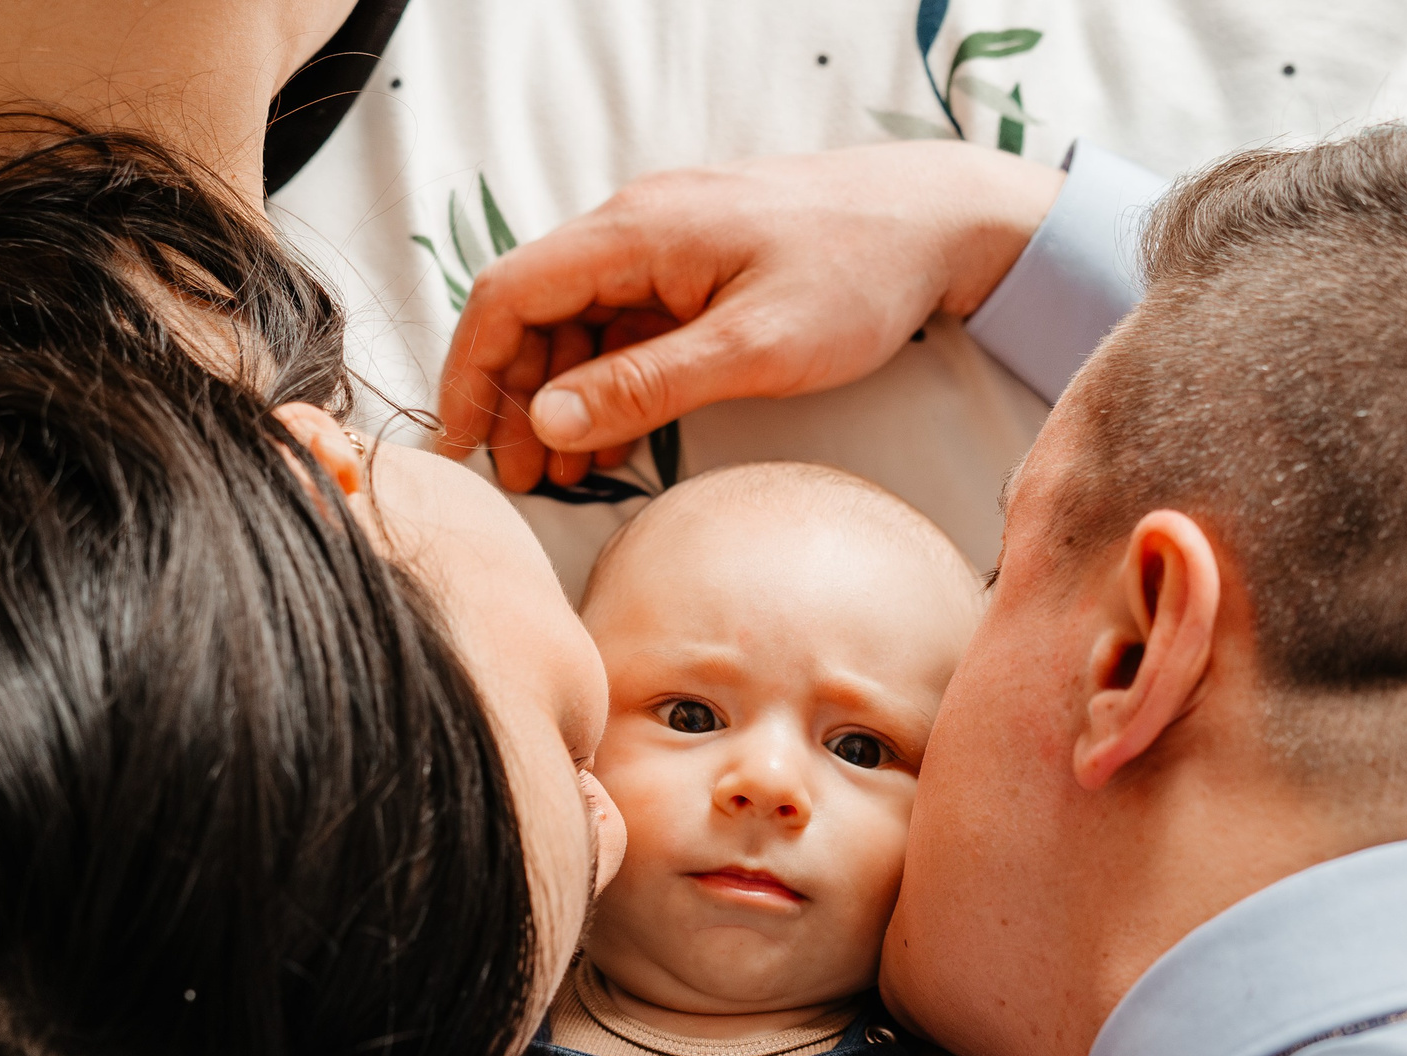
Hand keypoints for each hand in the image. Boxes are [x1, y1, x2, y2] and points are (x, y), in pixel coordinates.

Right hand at [436, 141, 1061, 491]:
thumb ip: (645, 386)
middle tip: (526, 486)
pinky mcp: (693, 267)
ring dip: (562, 402)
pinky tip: (619, 444)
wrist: (940, 218)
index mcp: (635, 234)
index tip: (465, 450)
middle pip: (532, 313)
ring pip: (575, 325)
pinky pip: (623, 327)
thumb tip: (546, 423)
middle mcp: (635, 228)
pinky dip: (608, 385)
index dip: (472, 376)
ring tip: (570, 479)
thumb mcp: (753, 348)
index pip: (507, 296)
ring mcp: (663, 245)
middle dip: (515, 401)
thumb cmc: (860, 273)